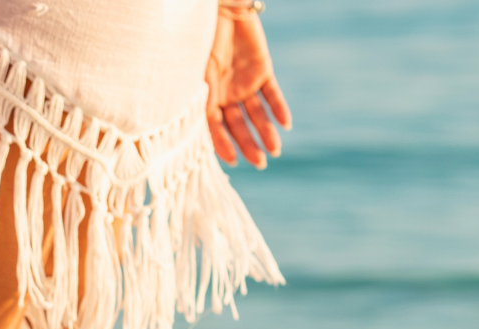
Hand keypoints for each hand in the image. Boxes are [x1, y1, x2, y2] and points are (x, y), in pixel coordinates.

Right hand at [206, 8, 291, 168]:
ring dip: (265, 132)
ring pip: (256, 113)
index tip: (233, 162)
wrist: (219, 7)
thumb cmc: (198, 37)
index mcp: (204, 95)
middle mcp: (224, 92)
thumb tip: (193, 130)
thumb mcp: (193, 70)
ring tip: (275, 150)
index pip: (213, 127)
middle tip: (260, 163)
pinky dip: (279, 108)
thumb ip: (196, 97)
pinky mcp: (261, 69)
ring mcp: (243, 82)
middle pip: (237, 125)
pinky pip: (272, 93)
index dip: (222, 144)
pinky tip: (286, 124)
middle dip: (248, 144)